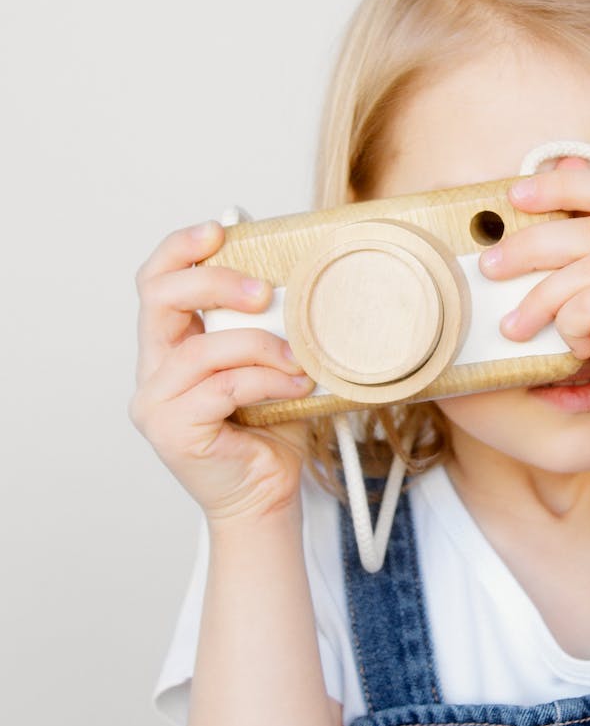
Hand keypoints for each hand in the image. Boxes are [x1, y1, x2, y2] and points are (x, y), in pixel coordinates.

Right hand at [129, 219, 316, 522]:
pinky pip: (223, 387)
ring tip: (300, 360)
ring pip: (203, 348)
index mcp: (169, 346)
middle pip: (162, 299)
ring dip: (262, 346)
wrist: (266, 496)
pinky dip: (266, 379)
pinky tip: (295, 385)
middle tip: (265, 292)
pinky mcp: (173, 431)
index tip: (219, 229)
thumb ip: (266, 324)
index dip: (180, 249)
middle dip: (216, 282)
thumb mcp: (268, 362)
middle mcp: (152, 371)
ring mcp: (156, 403)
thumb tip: (297, 273)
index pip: (155, 282)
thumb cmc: (269, 430)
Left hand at [478, 157, 589, 436]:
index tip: (511, 197)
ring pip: (586, 270)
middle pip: (589, 229)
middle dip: (528, 247)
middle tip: (489, 267)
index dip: (557, 187)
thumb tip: (561, 164)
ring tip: (515, 326)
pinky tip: (576, 346)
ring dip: (540, 299)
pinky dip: (570, 325)